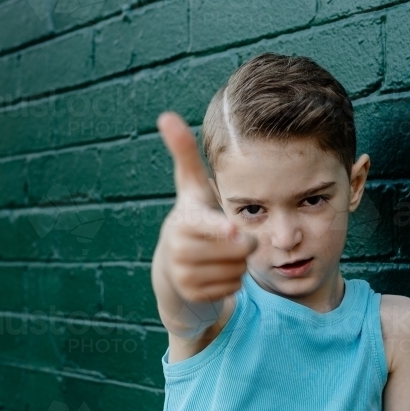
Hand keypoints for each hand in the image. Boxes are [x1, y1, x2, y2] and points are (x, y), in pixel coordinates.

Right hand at [156, 111, 257, 303]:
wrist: (174, 266)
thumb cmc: (194, 218)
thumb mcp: (192, 187)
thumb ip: (185, 153)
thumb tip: (166, 116)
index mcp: (183, 220)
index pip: (208, 226)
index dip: (222, 230)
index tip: (233, 230)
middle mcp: (179, 248)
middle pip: (238, 248)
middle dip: (243, 244)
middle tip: (229, 237)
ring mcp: (183, 274)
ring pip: (237, 269)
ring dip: (239, 263)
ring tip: (221, 254)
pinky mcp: (192, 295)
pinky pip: (232, 287)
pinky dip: (232, 281)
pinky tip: (218, 272)